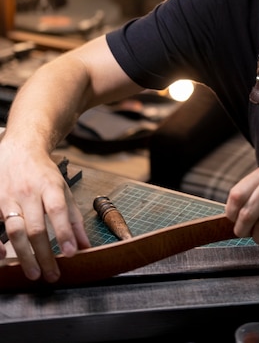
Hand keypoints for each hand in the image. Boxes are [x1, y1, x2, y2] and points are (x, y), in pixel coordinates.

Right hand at [0, 143, 89, 281]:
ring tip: (34, 273)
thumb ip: (73, 218)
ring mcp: (8, 197)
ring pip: (15, 229)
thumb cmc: (43, 173)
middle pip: (36, 227)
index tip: (71, 253)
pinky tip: (3, 256)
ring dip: (24, 255)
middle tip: (52, 274)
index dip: (64, 232)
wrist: (19, 150)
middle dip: (44, 254)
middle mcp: (28, 192)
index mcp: (49, 186)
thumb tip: (84, 245)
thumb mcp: (63, 189)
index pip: (57, 210)